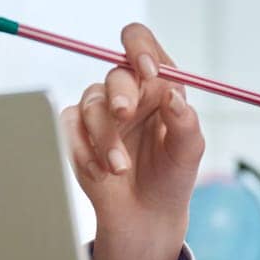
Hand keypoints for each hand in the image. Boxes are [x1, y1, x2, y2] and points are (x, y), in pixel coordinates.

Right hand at [60, 23, 205, 259]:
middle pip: (115, 72)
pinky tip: (102, 171)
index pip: (141, 45)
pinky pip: (70, 126)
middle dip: (119, 92)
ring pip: (92, 104)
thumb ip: (185, 121)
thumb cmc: (172, 177)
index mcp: (157, 84)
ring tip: (121, 168)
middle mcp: (128, 91)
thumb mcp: (189, 151)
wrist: (146, 214)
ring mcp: (100, 109)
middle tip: (125, 113)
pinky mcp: (78, 130)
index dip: (140, 48)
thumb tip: (174, 95)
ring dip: (106, 137)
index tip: (148, 70)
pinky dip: (84, 149)